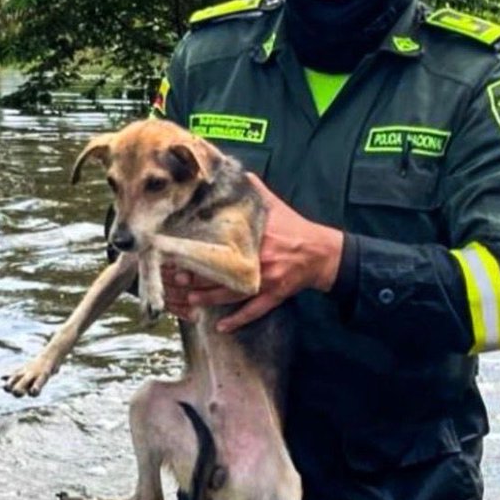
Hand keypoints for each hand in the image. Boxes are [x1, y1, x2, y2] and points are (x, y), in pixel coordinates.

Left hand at [162, 175, 342, 331]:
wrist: (323, 253)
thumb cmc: (295, 228)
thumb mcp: (275, 206)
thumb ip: (254, 191)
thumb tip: (235, 172)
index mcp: (257, 236)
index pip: (222, 245)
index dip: (199, 251)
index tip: (180, 254)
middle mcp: (260, 259)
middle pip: (222, 272)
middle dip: (197, 277)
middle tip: (176, 279)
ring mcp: (268, 280)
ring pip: (233, 294)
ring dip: (209, 299)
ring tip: (190, 300)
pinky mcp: (275, 296)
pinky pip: (254, 311)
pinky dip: (237, 321)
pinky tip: (221, 327)